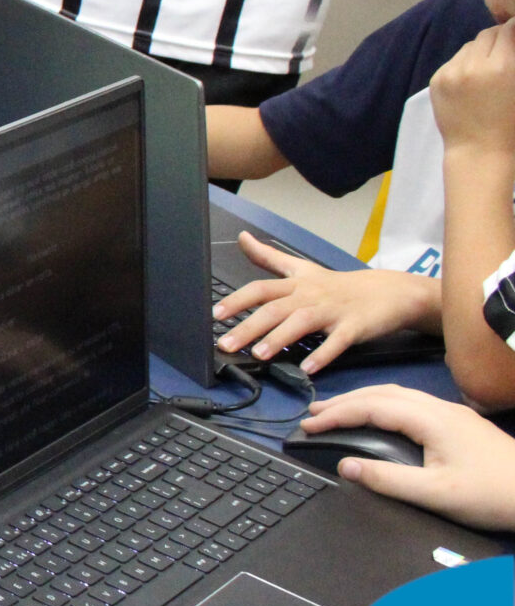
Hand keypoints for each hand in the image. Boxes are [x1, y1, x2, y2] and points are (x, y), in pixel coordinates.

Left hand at [212, 233, 437, 371]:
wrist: (390, 291)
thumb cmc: (338, 284)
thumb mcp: (301, 268)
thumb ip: (268, 257)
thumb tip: (242, 237)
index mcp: (295, 284)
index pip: (261, 289)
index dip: (237, 300)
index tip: (216, 314)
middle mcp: (310, 295)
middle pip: (275, 308)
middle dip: (248, 326)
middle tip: (226, 344)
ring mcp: (333, 310)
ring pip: (301, 322)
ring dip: (279, 338)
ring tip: (259, 354)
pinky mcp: (355, 326)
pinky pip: (337, 341)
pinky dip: (323, 354)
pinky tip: (308, 368)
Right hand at [301, 384, 514, 529]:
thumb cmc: (492, 495)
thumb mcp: (435, 494)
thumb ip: (387, 480)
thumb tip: (345, 466)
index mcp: (433, 420)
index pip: (373, 406)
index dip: (337, 414)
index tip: (309, 425)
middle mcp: (442, 409)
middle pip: (383, 393)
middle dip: (345, 401)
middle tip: (314, 415)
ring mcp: (454, 414)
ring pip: (398, 395)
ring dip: (364, 400)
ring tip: (337, 412)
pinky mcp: (461, 424)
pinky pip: (411, 403)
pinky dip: (383, 405)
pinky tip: (378, 417)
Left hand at [428, 24, 514, 154]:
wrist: (479, 151)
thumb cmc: (512, 123)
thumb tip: (512, 39)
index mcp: (502, 66)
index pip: (508, 30)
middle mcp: (474, 65)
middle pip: (488, 34)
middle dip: (499, 38)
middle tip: (505, 50)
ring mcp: (451, 72)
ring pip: (469, 46)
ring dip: (480, 51)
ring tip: (488, 67)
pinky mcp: (436, 80)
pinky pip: (453, 61)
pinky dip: (464, 64)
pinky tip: (471, 80)